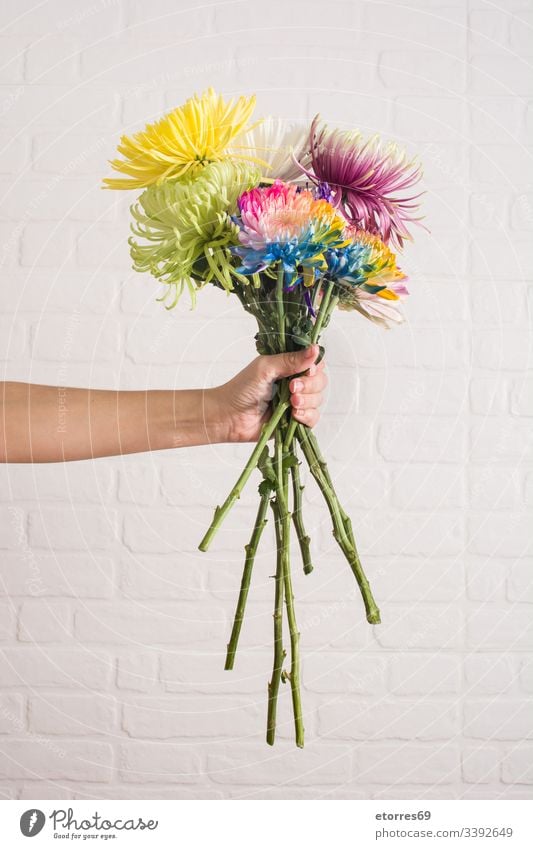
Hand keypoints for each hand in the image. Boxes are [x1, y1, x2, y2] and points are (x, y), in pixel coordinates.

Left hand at [210, 344, 326, 442]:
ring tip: (291, 403)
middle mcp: (295, 382)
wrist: (229, 417)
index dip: (315, 366)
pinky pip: (314, 418)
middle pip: (320, 381)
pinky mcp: (295, 420)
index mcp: (289, 366)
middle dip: (310, 385)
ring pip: (318, 399)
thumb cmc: (242, 389)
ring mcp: (296, 402)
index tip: (307, 370)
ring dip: (308, 401)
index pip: (314, 362)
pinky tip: (294, 415)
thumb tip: (315, 349)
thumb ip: (291, 360)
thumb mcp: (266, 368)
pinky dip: (307, 416)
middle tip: (292, 388)